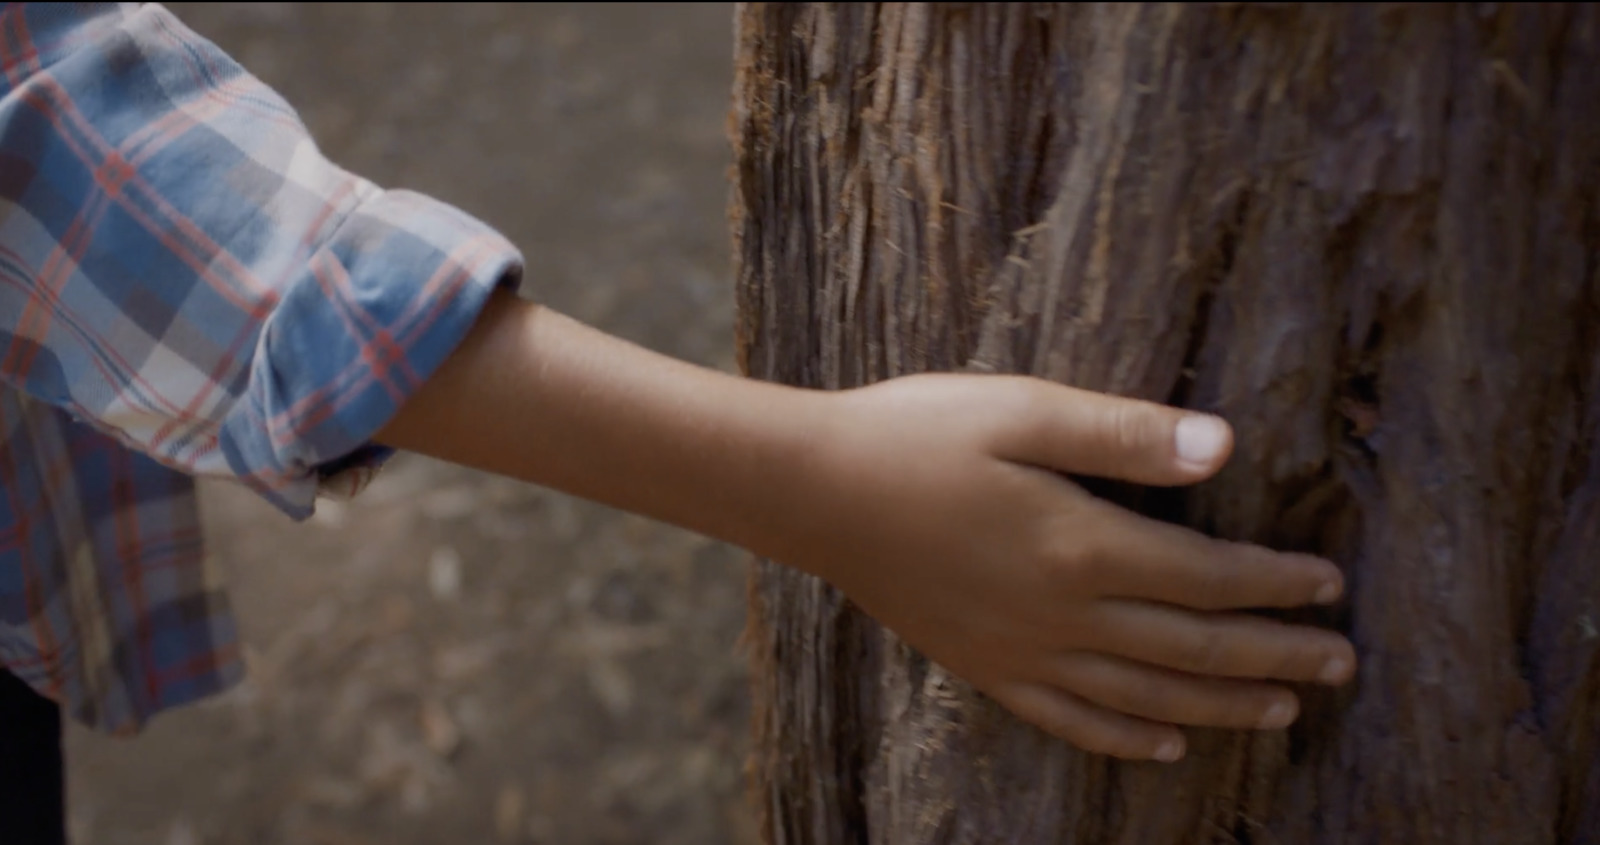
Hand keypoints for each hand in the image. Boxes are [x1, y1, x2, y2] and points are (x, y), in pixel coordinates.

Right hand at [780, 373, 1355, 762]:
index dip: (1276, 584)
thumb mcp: (1022, 410)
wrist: (816, 493)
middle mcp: (1062, 613)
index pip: (1207, 576)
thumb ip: (1123, 434)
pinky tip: (1165, 745)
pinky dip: (1126, 737)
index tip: (1329, 584)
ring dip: (1223, 705)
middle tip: (1342, 661)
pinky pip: (1070, 720)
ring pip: (1145, 694)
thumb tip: (1223, 445)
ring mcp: (1022, 651)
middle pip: (1192, 648)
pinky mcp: (985, 667)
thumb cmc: (917, 435)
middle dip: (1275, 654)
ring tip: (1285, 707)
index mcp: (1081, 544)